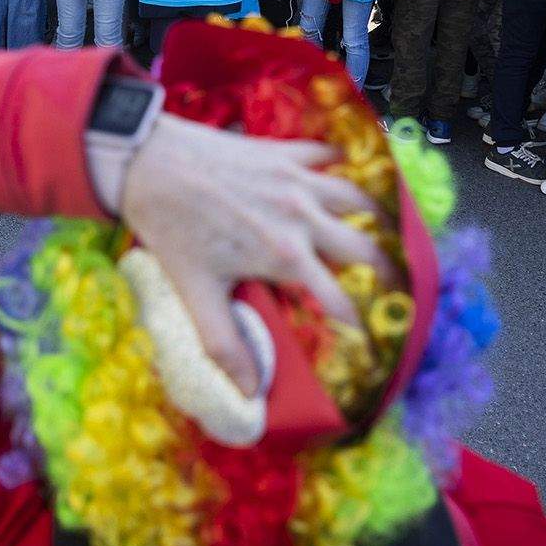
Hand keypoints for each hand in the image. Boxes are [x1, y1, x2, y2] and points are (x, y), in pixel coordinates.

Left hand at [121, 113, 388, 395]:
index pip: (339, 299)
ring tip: (385, 232)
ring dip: (375, 217)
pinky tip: (345, 169)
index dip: (360, 323)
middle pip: (365, 247)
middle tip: (398, 288)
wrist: (147, 162)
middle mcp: (302, 217)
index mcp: (284, 256)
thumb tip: (250, 392)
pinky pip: (327, 155)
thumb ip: (225, 343)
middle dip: (388, 272)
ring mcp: (296, 181)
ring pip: (357, 198)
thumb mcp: (195, 291)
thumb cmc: (170, 227)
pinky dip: (342, 163)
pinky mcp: (284, 153)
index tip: (372, 338)